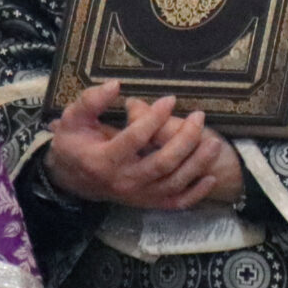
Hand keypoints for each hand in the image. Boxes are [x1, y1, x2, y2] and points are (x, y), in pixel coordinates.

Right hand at [46, 84, 227, 210]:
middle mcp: (123, 181)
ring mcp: (138, 195)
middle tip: (199, 116)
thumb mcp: (73, 119)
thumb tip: (115, 85)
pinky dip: (195, 193)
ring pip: (174, 182)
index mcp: (103, 160)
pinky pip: (175, 202)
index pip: (135, 139)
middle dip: (185, 139)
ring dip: (198, 163)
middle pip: (162, 162)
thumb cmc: (76, 144)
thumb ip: (91, 101)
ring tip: (215, 141)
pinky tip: (210, 178)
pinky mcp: (148, 202)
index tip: (170, 99)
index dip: (154, 117)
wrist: (73, 179)